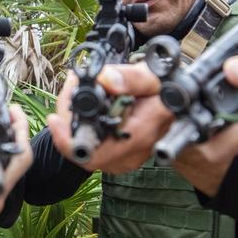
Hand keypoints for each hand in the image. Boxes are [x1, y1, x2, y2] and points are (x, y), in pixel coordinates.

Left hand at [45, 63, 172, 173]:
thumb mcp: (153, 76)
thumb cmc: (166, 90)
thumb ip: (130, 78)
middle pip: (82, 151)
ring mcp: (125, 161)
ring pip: (84, 151)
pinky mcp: (121, 160)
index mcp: (139, 136)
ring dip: (74, 125)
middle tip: (69, 92)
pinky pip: (92, 151)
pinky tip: (84, 111)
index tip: (55, 119)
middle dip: (67, 123)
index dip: (67, 140)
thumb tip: (105, 80)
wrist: (182, 108)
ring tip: (75, 95)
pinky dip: (83, 131)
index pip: (93, 153)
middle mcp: (130, 155)